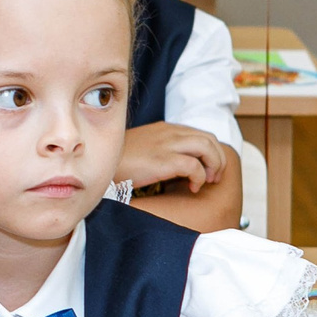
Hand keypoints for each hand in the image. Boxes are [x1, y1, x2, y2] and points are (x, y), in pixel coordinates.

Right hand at [117, 123, 231, 193]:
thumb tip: (178, 166)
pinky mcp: (163, 160)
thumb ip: (161, 150)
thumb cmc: (117, 161)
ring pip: (207, 147)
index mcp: (165, 129)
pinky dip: (199, 177)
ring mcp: (166, 145)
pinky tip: (192, 187)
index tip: (209, 168)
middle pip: (209, 139)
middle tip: (215, 177)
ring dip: (214, 165)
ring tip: (208, 180)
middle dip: (218, 158)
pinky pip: (194, 166)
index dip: (211, 151)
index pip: (200, 134)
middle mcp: (169, 132)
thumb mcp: (142, 149)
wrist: (97, 163)